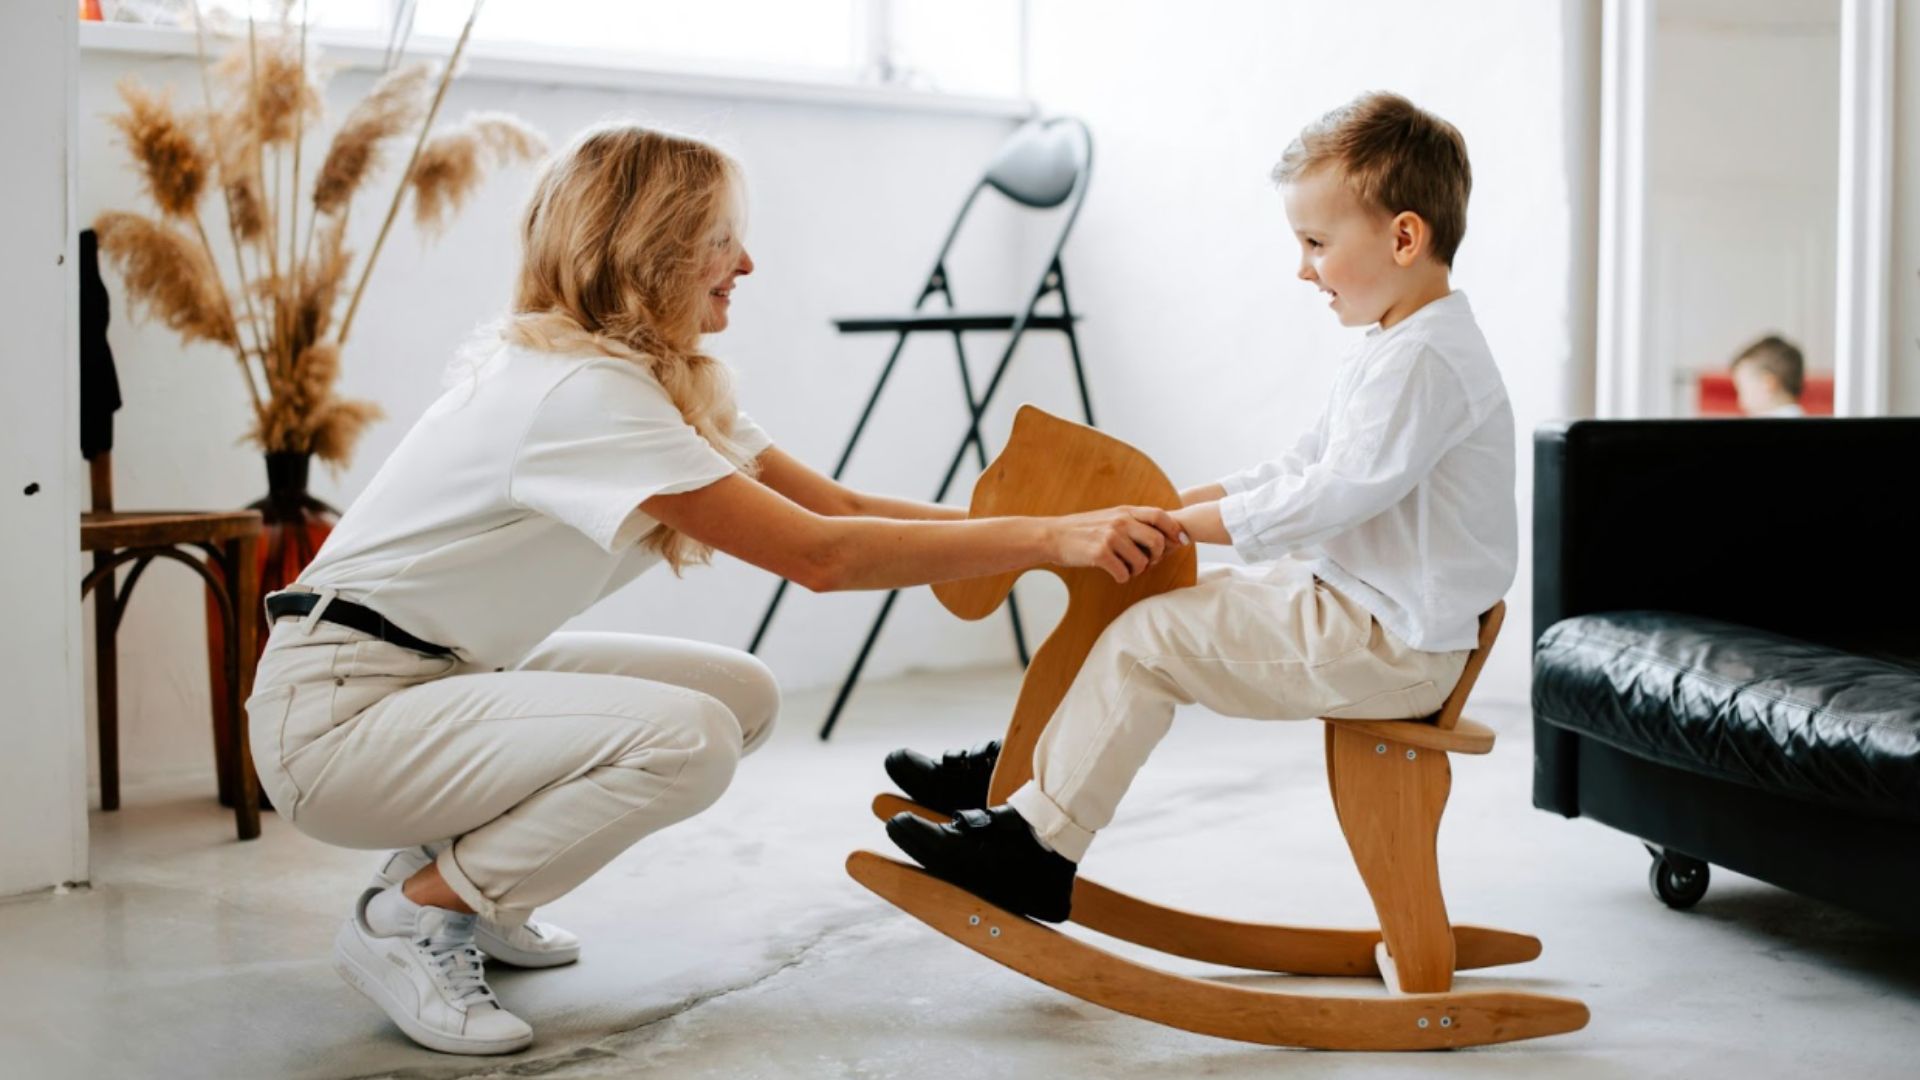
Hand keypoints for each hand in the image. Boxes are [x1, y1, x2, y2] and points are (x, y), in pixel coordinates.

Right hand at [1046, 506, 1187, 582]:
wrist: (1052, 536)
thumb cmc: (1083, 530)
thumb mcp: (1109, 517)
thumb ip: (1132, 521)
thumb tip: (1161, 534)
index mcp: (1125, 511)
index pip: (1160, 515)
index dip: (1174, 529)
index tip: (1181, 541)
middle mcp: (1120, 521)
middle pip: (1157, 541)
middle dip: (1157, 556)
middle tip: (1148, 562)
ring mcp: (1110, 537)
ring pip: (1142, 561)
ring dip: (1137, 570)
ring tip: (1126, 568)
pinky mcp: (1100, 554)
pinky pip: (1124, 573)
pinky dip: (1122, 577)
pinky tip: (1114, 573)